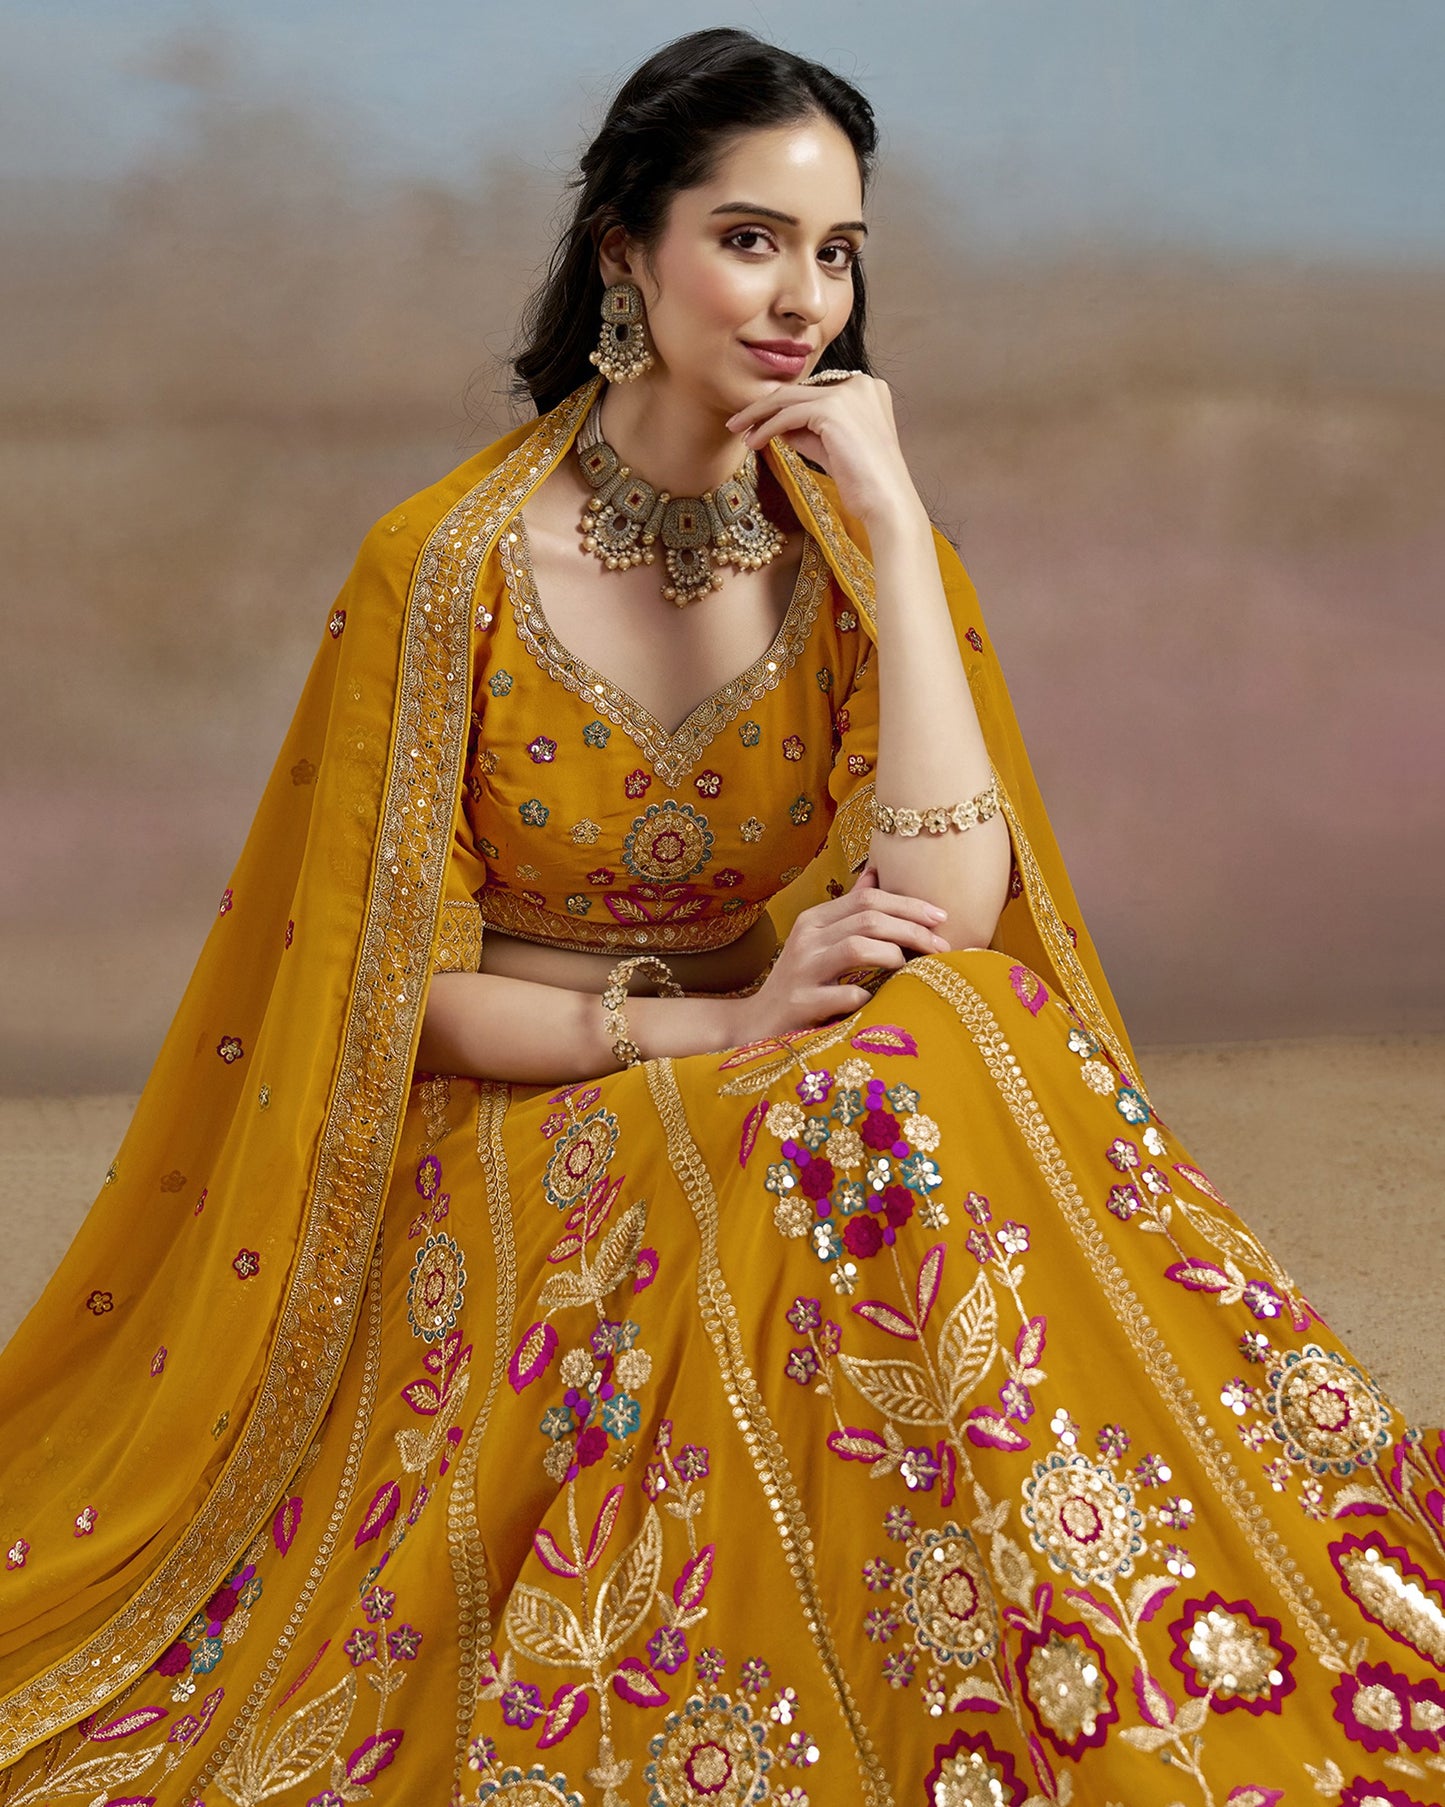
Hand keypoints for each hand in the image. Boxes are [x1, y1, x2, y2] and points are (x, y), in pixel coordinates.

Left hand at [725, 376, 922, 531]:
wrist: (885, 501)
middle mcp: (859, 383)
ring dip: (758, 415)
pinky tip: (755, 442)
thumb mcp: (831, 447)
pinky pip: (788, 415)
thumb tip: (775, 424)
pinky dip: (767, 428)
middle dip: (763, 406)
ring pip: (788, 398)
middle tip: (738, 423)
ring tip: (739, 432)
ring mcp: (847, 393)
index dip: (783, 405)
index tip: (758, 421)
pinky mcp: (832, 409)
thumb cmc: (864, 482)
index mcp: (866, 388)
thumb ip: (807, 430)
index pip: (813, 390)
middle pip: (798, 389)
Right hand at [731, 865, 950, 1043]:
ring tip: (914, 970)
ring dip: (894, 956)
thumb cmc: (800, 981)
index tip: (941, 917)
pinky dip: (868, 995)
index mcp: (814, 919)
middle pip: (868, 919)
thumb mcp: (819, 940)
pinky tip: (879, 1001)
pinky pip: (844, 994)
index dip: (908, 904)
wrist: (756, 1023)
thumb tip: (875, 874)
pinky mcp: (800, 1003)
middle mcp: (806, 938)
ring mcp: (801, 970)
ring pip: (857, 948)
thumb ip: (848, 910)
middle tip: (942, 946)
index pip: (867, 898)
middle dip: (912, 929)